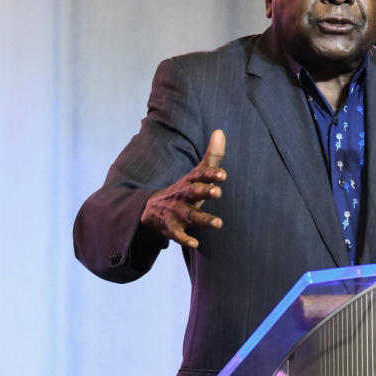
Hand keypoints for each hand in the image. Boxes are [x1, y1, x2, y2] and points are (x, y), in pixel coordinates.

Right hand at [141, 129, 226, 248]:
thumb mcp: (196, 173)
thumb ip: (212, 156)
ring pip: (190, 215)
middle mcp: (183, 195)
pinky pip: (178, 235)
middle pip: (193, 192)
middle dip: (205, 192)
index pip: (200, 175)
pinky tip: (195, 244)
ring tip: (219, 223)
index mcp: (190, 181)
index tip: (224, 175)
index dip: (211, 175)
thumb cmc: (184, 190)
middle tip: (218, 193)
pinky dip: (185, 239)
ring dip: (203, 219)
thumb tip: (220, 131)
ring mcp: (176, 212)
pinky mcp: (171, 228)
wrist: (151, 210)